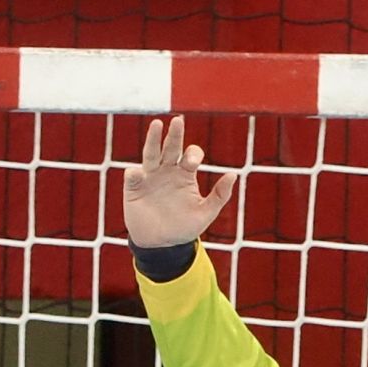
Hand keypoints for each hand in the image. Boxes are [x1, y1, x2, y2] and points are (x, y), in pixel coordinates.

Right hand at [123, 115, 237, 248]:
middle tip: (178, 121)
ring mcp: (150, 177)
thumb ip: (220, 196)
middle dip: (175, 135)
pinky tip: (137, 173)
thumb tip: (234, 174)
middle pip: (171, 147)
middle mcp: (167, 170)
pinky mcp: (134, 188)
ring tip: (157, 125)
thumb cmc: (184, 227)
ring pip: (151, 153)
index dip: (193, 154)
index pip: (190, 155)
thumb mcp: (206, 214)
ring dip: (153, 140)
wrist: (162, 245)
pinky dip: (134, 174)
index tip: (192, 162)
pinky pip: (133, 177)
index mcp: (185, 174)